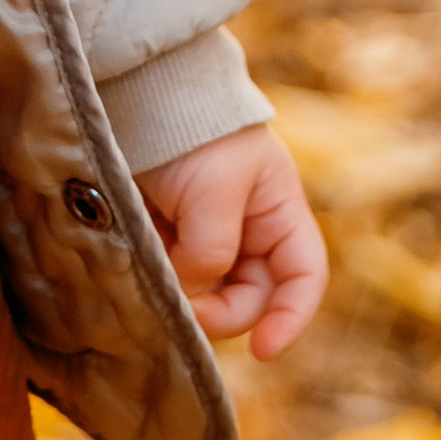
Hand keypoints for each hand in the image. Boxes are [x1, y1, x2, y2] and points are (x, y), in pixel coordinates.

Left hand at [134, 123, 326, 358]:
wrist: (137, 89)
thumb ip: (212, 251)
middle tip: (186, 312)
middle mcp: (249, 227)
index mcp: (278, 210)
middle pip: (252, 295)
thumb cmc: (192, 131)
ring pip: (209, 291)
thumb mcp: (214, 192)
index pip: (304, 275)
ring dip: (189, 297)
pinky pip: (173, 275)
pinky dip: (162, 281)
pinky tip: (142, 265)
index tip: (263, 350)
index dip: (292, 317)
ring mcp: (206, 231)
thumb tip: (191, 292)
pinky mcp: (168, 233)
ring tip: (159, 276)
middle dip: (223, 312)